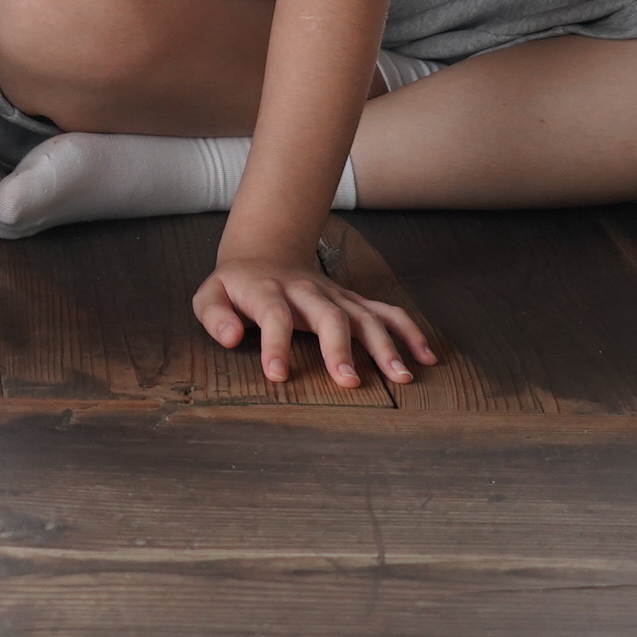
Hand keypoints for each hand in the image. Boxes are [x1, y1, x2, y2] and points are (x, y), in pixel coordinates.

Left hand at [193, 254, 434, 387]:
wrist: (264, 254)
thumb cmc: (235, 287)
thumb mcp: (209, 295)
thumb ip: (214, 316)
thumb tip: (231, 337)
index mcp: (267, 291)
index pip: (273, 315)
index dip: (275, 344)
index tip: (278, 376)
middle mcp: (306, 292)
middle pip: (327, 315)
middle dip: (340, 347)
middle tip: (349, 382)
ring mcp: (334, 295)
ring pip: (364, 315)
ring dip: (385, 345)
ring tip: (401, 377)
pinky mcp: (352, 301)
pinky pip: (386, 312)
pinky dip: (409, 331)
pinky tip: (426, 356)